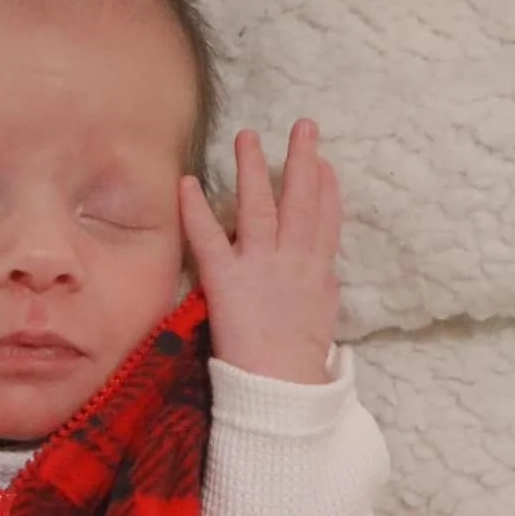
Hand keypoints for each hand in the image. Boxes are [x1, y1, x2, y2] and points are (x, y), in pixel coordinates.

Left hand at [179, 120, 340, 384]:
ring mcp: (260, 266)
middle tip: (303, 126)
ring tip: (247, 136)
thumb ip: (324, 291)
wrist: (281, 388)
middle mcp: (292, 260)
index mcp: (317, 273)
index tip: (326, 165)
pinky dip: (196, 210)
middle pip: (301, 201)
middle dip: (302, 161)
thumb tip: (326, 275)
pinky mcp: (226, 279)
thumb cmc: (301, 367)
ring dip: (253, 169)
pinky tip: (187, 183)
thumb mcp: (324, 321)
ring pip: (259, 207)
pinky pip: (208, 238)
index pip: (326, 222)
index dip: (327, 191)